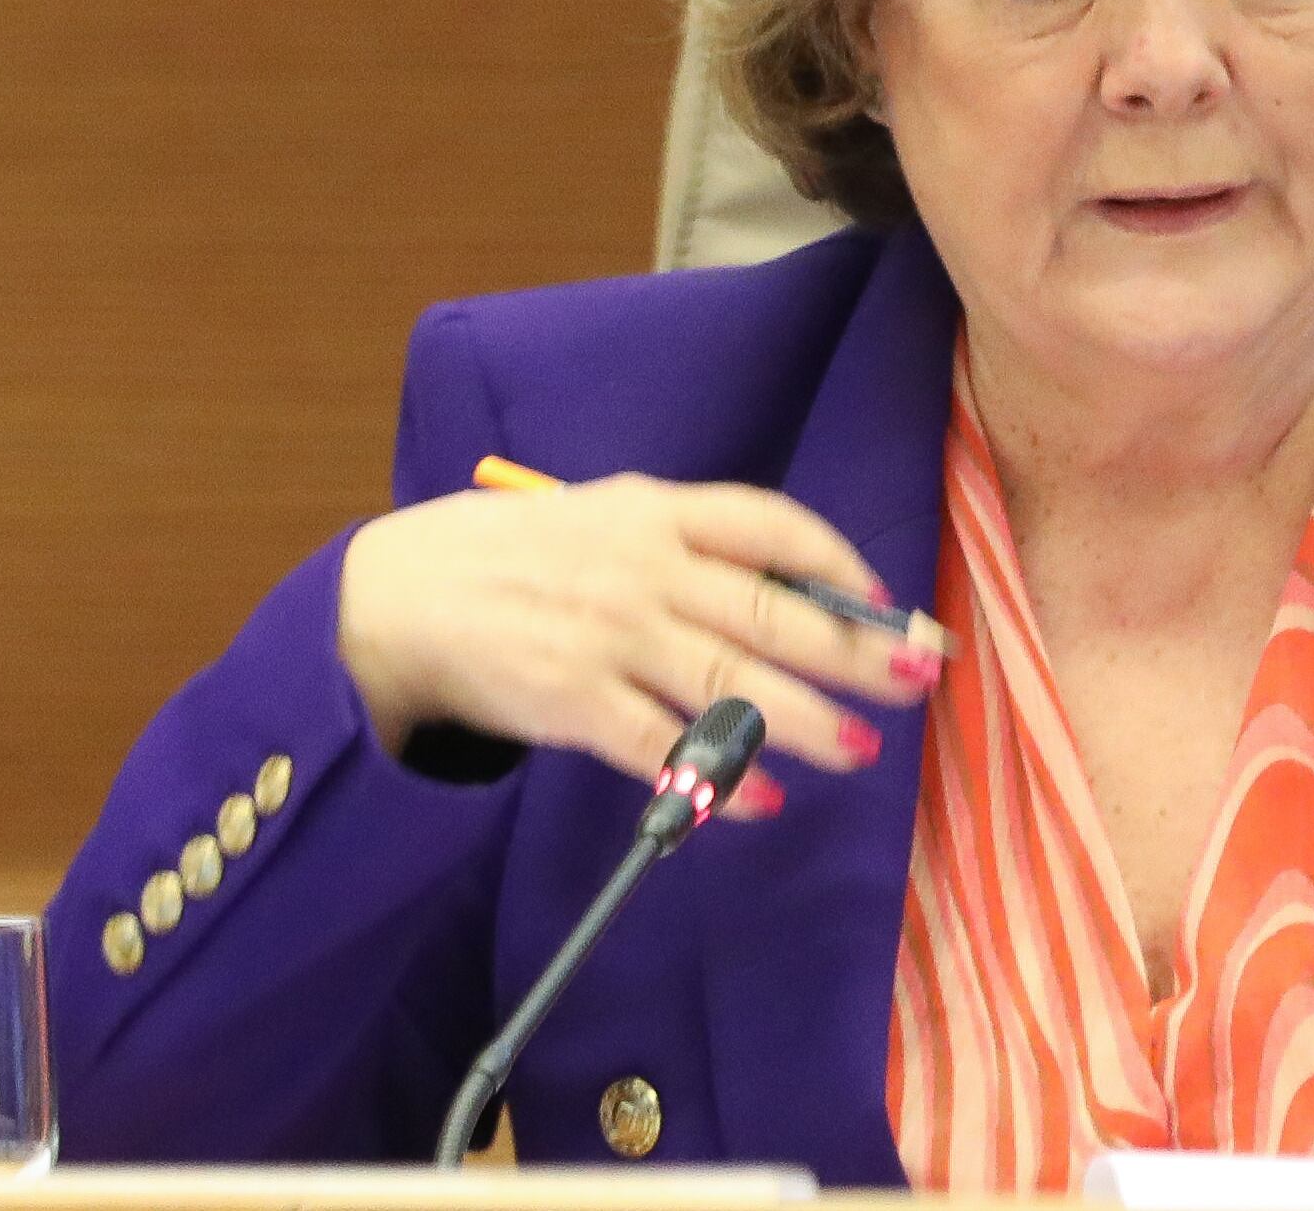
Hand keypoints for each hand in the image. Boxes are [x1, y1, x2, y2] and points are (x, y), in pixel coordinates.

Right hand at [334, 471, 935, 810]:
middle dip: (851, 648)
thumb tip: (799, 593)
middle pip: (768, 611)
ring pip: (728, 682)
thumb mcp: (607, 521)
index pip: (767, 524)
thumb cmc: (522, 557)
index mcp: (656, 512)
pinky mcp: (572, 700)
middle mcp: (642, 568)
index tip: (882, 599)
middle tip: (913, 678)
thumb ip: (690, 546)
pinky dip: (716, 777)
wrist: (399, 596)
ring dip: (803, 721)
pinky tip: (762, 800)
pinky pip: (661, 744)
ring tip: (859, 750)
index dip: (835, 560)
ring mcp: (608, 635)